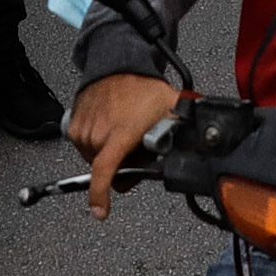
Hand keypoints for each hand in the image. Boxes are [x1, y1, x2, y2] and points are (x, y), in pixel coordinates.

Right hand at [69, 72, 181, 217]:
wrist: (117, 64)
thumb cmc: (143, 87)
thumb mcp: (171, 109)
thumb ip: (185, 131)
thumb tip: (202, 145)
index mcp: (121, 133)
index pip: (105, 170)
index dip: (100, 195)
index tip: (101, 211)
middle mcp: (99, 132)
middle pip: (107, 170)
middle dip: (122, 166)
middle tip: (135, 149)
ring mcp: (84, 129)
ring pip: (94, 160)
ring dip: (109, 154)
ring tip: (122, 135)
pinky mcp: (73, 125)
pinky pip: (83, 148)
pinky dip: (96, 144)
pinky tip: (109, 129)